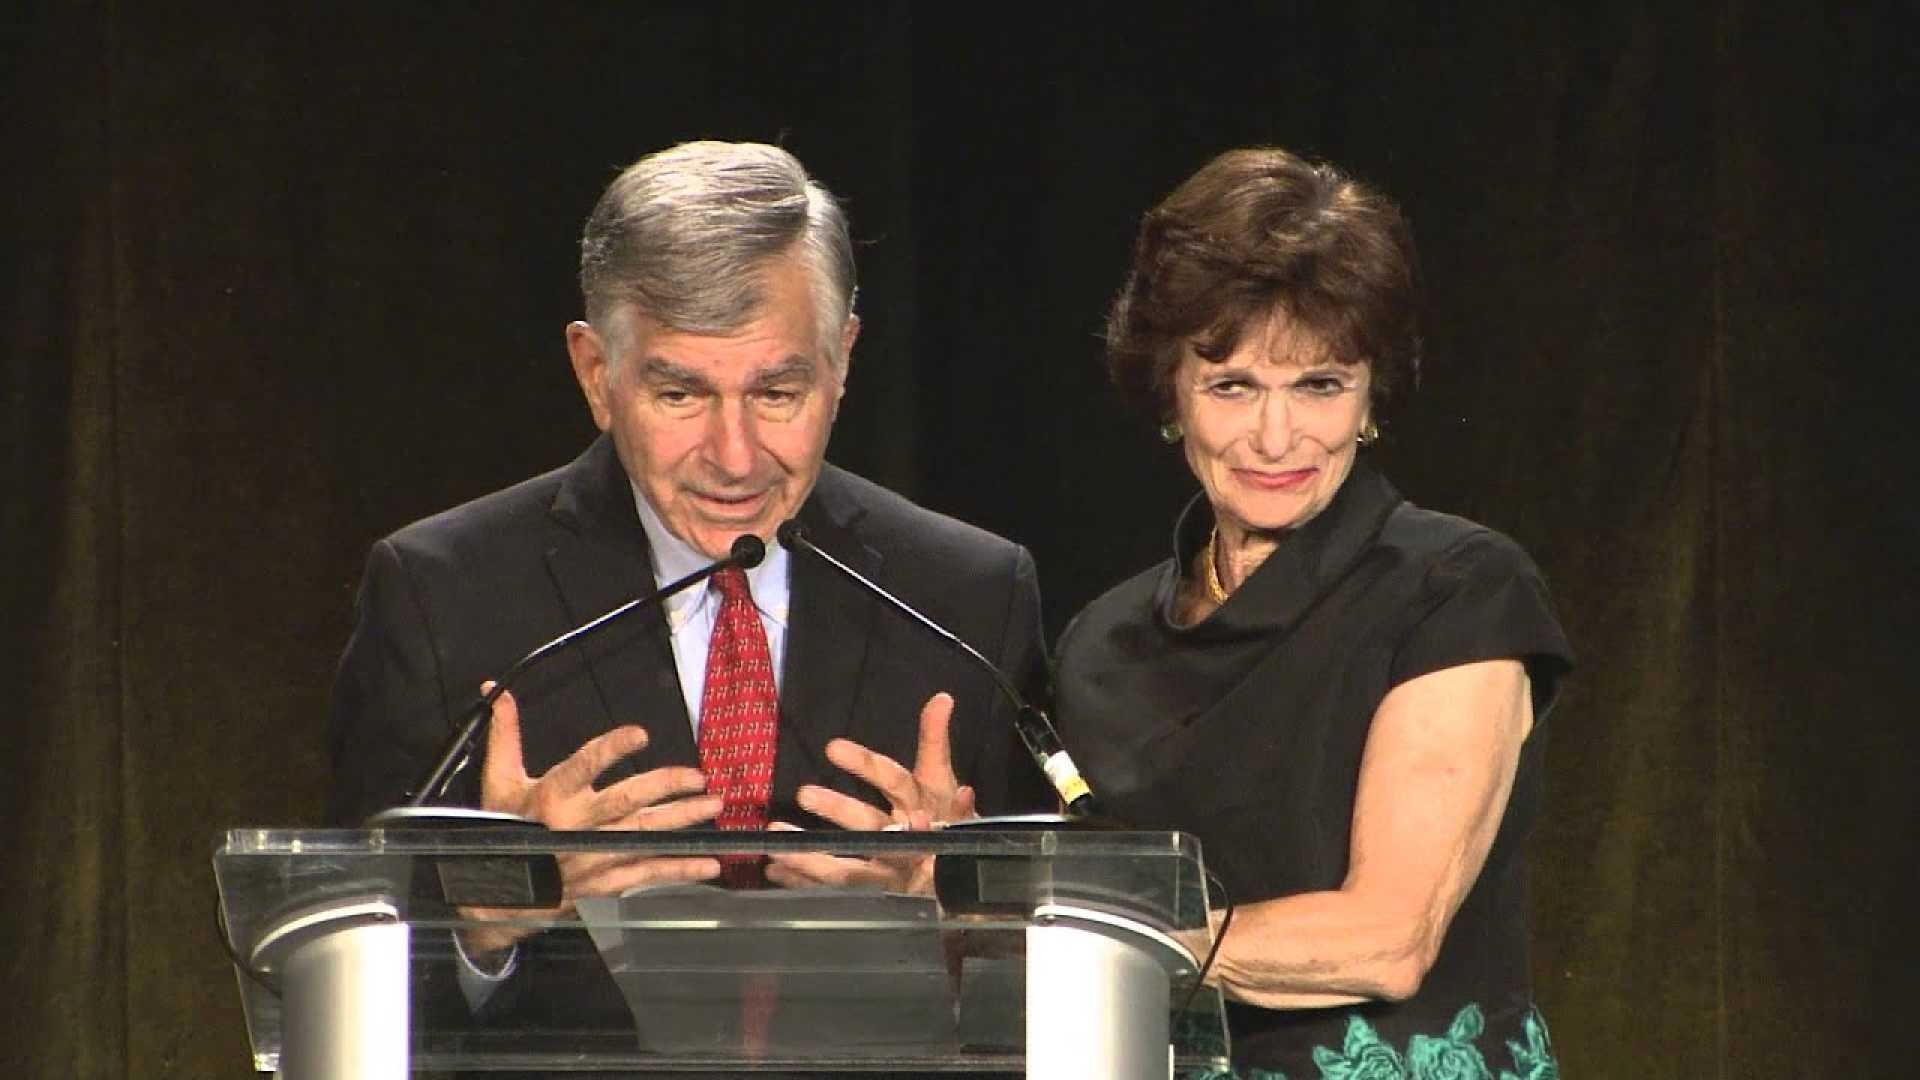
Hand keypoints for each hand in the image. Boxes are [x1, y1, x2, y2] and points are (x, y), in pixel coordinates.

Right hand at [457, 685, 723, 958]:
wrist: (495, 898)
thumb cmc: (500, 831)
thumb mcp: (498, 782)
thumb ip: (505, 734)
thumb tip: (497, 689)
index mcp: (551, 798)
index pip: (583, 766)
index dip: (611, 749)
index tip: (640, 734)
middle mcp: (575, 827)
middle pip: (627, 801)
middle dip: (666, 787)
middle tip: (698, 777)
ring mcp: (593, 857)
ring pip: (645, 834)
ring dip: (683, 820)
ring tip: (714, 805)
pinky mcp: (604, 883)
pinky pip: (647, 874)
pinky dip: (679, 870)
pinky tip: (708, 863)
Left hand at [765, 692, 973, 893]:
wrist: (961, 870)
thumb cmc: (946, 817)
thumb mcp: (941, 777)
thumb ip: (935, 738)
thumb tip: (942, 698)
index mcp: (923, 803)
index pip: (893, 779)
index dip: (866, 765)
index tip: (832, 748)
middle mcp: (908, 839)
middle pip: (871, 824)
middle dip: (838, 810)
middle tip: (804, 793)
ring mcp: (893, 871)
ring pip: (850, 869)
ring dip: (812, 859)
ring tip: (777, 844)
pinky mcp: (877, 893)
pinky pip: (838, 890)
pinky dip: (806, 882)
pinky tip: (777, 872)